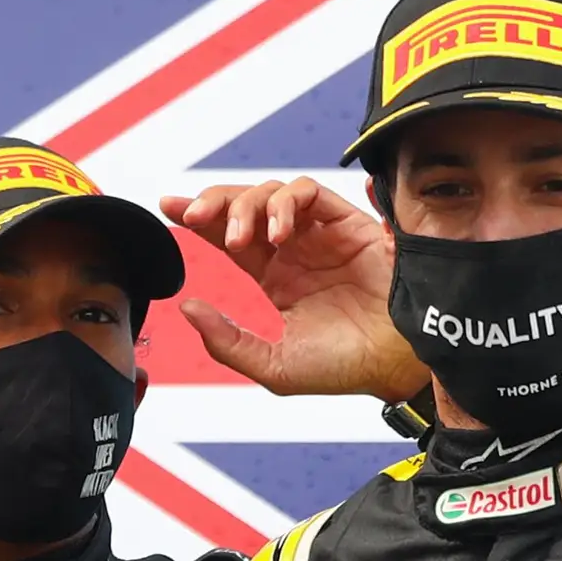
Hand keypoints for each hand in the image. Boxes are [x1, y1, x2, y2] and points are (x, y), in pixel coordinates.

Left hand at [157, 177, 428, 402]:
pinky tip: (277, 235)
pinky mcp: (346, 224)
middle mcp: (294, 249)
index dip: (198, 218)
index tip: (168, 208)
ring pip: (273, 192)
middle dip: (213, 202)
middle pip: (244, 205)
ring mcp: (319, 234)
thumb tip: (187, 307)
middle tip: (192, 216)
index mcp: (274, 276)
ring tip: (239, 238)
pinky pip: (309, 192)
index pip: (228, 236)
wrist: (393, 363)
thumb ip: (227, 341)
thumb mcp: (271, 364)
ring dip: (248, 206)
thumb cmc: (341, 368)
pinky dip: (286, 203)